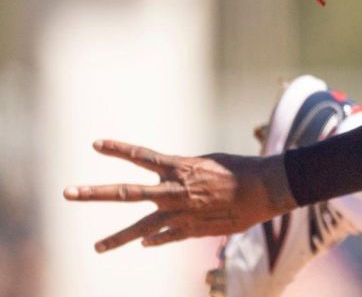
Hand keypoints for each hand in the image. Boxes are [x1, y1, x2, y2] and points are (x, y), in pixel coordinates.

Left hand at [63, 140, 296, 251]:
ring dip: (116, 238)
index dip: (118, 149)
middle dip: (95, 193)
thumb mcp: (208, 163)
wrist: (264, 189)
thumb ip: (184, 175)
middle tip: (68, 192)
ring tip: (96, 247)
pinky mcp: (191, 229)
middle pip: (126, 193)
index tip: (95, 144)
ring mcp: (180, 213)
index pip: (141, 156)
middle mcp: (173, 190)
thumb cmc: (240, 169)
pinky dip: (154, 240)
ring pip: (140, 227)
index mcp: (179, 168)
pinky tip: (142, 244)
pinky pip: (166, 237)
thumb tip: (167, 184)